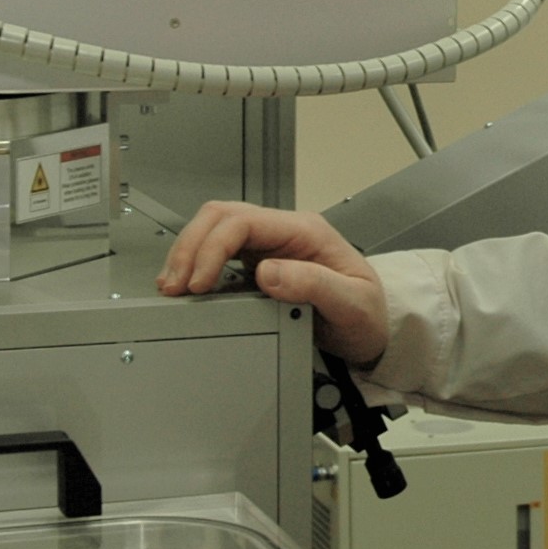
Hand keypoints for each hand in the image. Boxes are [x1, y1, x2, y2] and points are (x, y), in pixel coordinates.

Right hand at [157, 202, 387, 367]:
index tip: (198, 282)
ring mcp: (271, 246)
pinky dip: (197, 265)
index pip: (244, 221)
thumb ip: (313, 285)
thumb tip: (267, 271)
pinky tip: (187, 286)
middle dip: (191, 246)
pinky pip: (220, 252)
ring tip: (172, 286)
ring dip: (189, 252)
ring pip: (216, 229)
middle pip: (222, 216)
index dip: (213, 247)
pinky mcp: (261, 264)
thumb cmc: (368, 316)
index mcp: (306, 231)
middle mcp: (285, 232)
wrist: (375, 331)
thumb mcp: (351, 304)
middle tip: (174, 285)